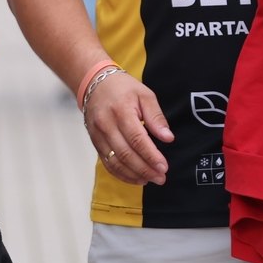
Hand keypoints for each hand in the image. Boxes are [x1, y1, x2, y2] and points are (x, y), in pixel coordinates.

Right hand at [83, 68, 174, 184]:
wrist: (95, 83)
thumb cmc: (123, 88)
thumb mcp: (145, 95)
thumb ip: (156, 117)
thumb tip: (168, 138)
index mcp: (121, 111)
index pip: (137, 139)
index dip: (150, 155)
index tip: (164, 167)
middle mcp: (106, 125)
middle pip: (125, 154)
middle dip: (144, 169)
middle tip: (161, 178)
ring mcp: (98, 135)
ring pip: (115, 161)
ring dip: (133, 174)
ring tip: (150, 180)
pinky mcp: (95, 141)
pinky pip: (107, 162)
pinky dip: (121, 173)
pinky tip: (135, 177)